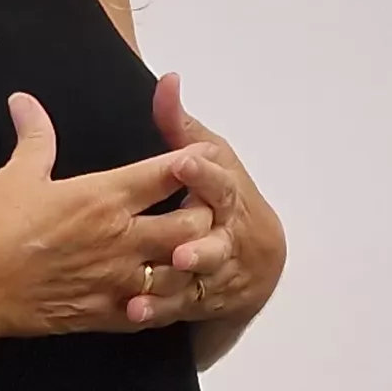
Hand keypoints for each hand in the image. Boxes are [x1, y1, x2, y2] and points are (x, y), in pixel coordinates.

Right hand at [0, 94, 218, 345]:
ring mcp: (114, 281)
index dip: (193, 162)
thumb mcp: (15, 174)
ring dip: (187, 262)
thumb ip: (35, 136)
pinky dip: (158, 302)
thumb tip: (25, 102)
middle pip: (191, 226)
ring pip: (179, 273)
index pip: (166, 173)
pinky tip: (157, 294)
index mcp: (103, 197)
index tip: (204, 157)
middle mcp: (119, 239)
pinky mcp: (101, 315)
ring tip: (187, 254)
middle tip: (201, 209)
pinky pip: (149, 312)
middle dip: (203, 216)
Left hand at [142, 75, 283, 328]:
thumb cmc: (224, 197)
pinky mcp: (198, 300)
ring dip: (177, 282)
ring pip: (197, 280)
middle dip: (199, 246)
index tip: (183, 162)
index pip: (219, 182)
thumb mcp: (208, 157)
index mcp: (227, 195)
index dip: (202, 174)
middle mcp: (226, 236)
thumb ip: (180, 125)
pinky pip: (178, 307)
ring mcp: (215, 273)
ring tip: (151, 284)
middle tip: (178, 246)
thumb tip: (166, 79)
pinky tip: (133, 311)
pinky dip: (157, 310)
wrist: (258, 261)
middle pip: (215, 242)